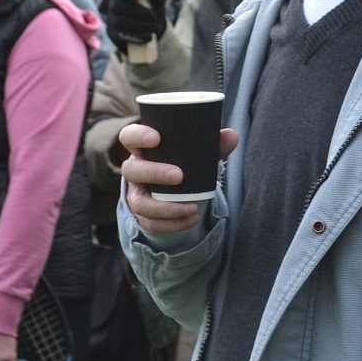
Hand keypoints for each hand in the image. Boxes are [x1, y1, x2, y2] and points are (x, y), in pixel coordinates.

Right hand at [99, 0, 167, 45]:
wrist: (154, 28)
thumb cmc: (154, 7)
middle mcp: (113, 3)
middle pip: (117, 5)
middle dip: (137, 12)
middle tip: (154, 16)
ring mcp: (110, 19)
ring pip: (119, 21)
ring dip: (140, 25)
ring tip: (155, 27)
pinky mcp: (112, 33)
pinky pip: (120, 35)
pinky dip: (136, 36)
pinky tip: (148, 36)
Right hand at [119, 122, 238, 235]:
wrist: (176, 187)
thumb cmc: (183, 161)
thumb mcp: (196, 151)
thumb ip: (213, 143)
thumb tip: (232, 135)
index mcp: (142, 148)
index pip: (130, 136)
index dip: (138, 136)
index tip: (157, 138)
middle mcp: (135, 169)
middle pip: (132, 170)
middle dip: (154, 173)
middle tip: (180, 176)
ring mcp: (136, 193)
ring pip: (139, 203)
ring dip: (165, 208)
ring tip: (192, 208)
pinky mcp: (143, 214)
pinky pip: (150, 223)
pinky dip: (172, 225)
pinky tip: (191, 219)